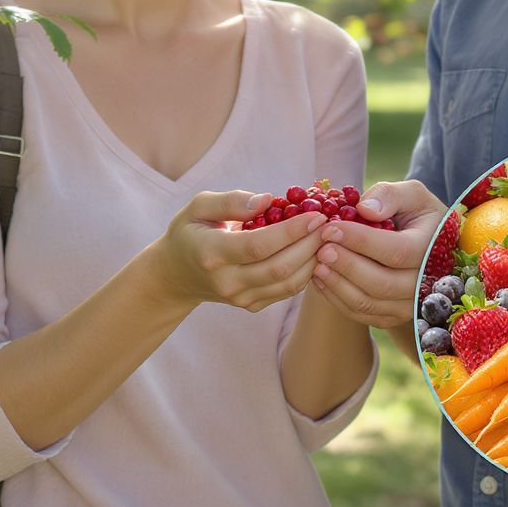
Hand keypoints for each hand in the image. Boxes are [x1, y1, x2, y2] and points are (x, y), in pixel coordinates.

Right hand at [155, 190, 327, 313]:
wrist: (176, 274)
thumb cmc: (191, 231)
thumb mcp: (199, 206)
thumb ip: (231, 201)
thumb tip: (268, 200)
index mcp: (212, 252)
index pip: (259, 245)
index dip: (292, 231)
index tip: (316, 214)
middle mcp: (227, 281)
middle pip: (279, 267)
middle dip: (311, 244)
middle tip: (331, 224)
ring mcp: (240, 298)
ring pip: (288, 283)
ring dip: (314, 260)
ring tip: (329, 237)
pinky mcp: (251, 306)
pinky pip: (286, 291)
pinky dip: (307, 272)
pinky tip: (317, 252)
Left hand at [310, 180, 446, 328]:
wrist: (428, 245)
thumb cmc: (416, 215)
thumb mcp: (411, 194)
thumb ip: (390, 195)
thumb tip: (365, 210)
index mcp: (432, 249)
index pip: (396, 251)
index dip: (361, 241)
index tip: (331, 228)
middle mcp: (426, 284)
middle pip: (381, 283)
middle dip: (346, 265)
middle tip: (320, 248)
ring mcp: (410, 305)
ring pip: (369, 303)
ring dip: (338, 284)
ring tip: (317, 263)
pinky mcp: (392, 317)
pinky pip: (361, 314)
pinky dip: (337, 298)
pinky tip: (320, 278)